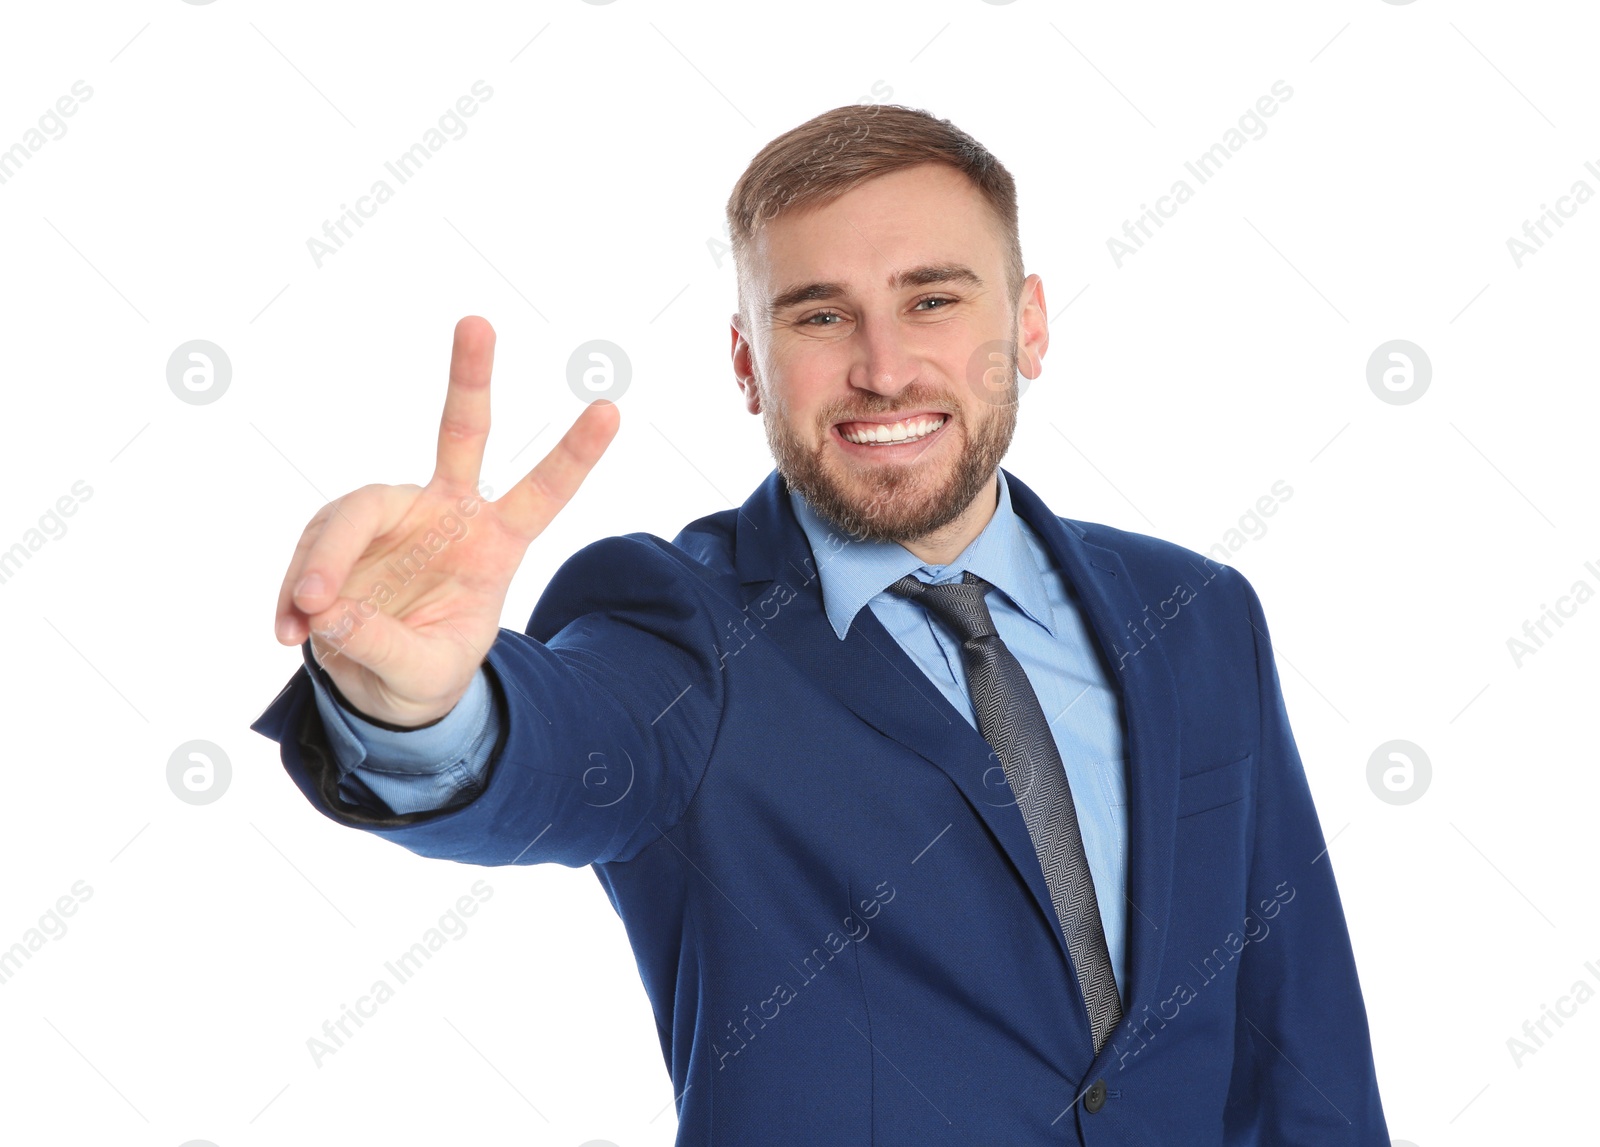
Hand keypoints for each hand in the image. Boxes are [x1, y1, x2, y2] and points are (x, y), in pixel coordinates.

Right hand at [273, 315, 619, 726]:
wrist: (381, 684)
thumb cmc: (423, 673)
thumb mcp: (421, 676)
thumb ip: (386, 646)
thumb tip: (333, 610)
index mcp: (495, 544)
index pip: (543, 493)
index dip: (574, 455)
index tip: (611, 409)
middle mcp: (449, 511)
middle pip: (461, 433)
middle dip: (471, 376)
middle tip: (478, 321)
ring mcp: (393, 514)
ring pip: (349, 515)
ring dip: (321, 565)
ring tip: (309, 617)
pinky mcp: (341, 531)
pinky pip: (310, 551)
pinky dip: (295, 589)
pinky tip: (289, 627)